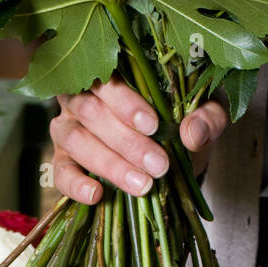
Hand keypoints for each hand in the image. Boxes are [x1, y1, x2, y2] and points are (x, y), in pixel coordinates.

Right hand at [50, 75, 228, 204]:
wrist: (172, 149)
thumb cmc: (183, 117)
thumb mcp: (206, 110)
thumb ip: (207, 116)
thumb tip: (193, 133)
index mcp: (115, 72)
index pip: (110, 78)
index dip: (127, 102)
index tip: (154, 125)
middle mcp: (84, 94)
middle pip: (92, 111)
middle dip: (127, 141)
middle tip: (159, 165)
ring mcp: (69, 125)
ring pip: (76, 139)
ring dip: (109, 163)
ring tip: (142, 184)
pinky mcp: (63, 158)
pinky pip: (60, 170)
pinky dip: (75, 183)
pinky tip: (97, 194)